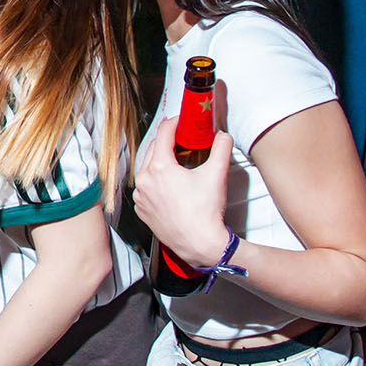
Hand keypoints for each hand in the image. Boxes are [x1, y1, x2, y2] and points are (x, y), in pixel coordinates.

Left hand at [131, 113, 235, 269]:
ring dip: (159, 161)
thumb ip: (222, 148)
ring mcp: (141, 197)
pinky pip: (145, 187)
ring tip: (176, 160)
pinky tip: (168, 183)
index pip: (163, 133)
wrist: (200, 244)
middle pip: (153, 149)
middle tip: (182, 139)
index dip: (174, 123)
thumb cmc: (205, 213)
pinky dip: (154, 180)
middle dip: (167, 141)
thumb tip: (223, 136)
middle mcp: (145, 180)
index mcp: (159, 167)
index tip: (182, 121)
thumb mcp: (216, 174)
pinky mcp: (142, 210)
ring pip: (147, 168)